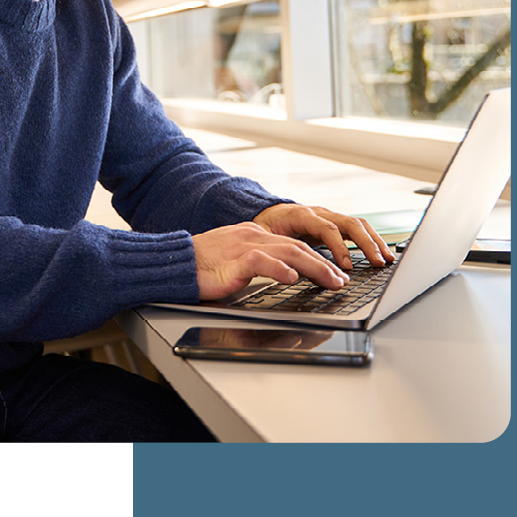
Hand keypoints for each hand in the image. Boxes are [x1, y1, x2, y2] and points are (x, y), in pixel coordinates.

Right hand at [192, 222, 350, 301]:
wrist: (175, 262)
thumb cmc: (203, 266)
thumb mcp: (237, 260)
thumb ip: (259, 263)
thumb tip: (285, 274)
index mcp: (255, 235)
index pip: (294, 244)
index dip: (318, 259)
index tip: (334, 273)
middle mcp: (254, 237)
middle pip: (297, 247)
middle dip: (324, 265)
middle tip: (341, 280)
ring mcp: (244, 247)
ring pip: (288, 252)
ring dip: (314, 268)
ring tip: (330, 281)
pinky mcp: (233, 261)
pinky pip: (261, 262)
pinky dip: (279, 269)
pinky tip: (292, 278)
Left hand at [252, 203, 394, 272]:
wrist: (268, 212)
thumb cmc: (266, 226)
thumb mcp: (264, 237)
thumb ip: (274, 249)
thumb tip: (282, 268)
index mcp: (302, 215)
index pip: (327, 229)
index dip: (338, 247)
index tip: (346, 266)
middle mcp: (320, 213)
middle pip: (349, 223)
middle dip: (366, 244)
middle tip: (378, 263)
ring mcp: (330, 216)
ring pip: (358, 224)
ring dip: (375, 241)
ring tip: (387, 260)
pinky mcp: (336, 223)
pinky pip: (358, 229)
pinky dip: (372, 240)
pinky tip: (381, 255)